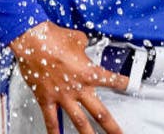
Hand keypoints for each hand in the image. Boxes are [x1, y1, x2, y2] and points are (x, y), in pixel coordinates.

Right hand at [8, 22, 128, 133]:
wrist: (33, 41)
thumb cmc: (54, 38)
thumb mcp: (77, 39)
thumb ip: (83, 46)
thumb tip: (82, 46)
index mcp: (89, 72)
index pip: (112, 80)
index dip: (124, 84)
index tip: (130, 86)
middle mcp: (78, 88)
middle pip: (100, 112)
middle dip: (111, 126)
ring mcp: (62, 96)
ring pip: (79, 122)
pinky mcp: (46, 99)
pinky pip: (51, 120)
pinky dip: (54, 132)